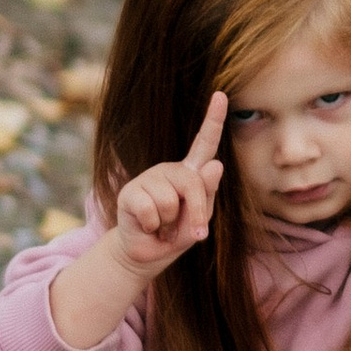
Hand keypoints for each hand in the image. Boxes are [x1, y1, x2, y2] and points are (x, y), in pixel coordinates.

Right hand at [49, 91, 224, 350]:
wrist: (146, 255)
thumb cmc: (177, 234)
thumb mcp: (200, 220)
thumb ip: (208, 195)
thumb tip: (215, 164)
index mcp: (190, 173)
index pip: (205, 143)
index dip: (213, 119)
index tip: (220, 95)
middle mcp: (169, 170)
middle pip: (195, 184)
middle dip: (197, 213)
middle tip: (190, 230)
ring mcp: (148, 179)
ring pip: (172, 202)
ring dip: (171, 223)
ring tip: (163, 225)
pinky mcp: (130, 192)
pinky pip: (152, 211)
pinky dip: (154, 227)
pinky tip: (148, 226)